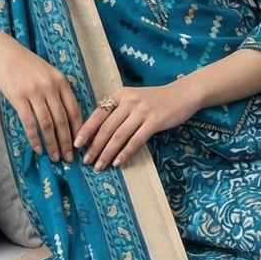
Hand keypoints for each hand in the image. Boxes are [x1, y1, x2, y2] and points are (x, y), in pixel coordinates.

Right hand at [0, 32, 83, 162]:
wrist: (1, 52)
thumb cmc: (25, 63)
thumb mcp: (47, 72)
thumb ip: (58, 90)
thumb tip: (67, 116)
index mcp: (61, 81)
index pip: (74, 109)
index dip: (78, 129)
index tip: (80, 144)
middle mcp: (50, 86)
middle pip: (62, 120)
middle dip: (67, 142)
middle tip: (69, 158)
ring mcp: (34, 92)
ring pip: (47, 124)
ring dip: (52, 143)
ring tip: (55, 157)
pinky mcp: (18, 97)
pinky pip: (29, 122)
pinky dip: (35, 138)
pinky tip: (38, 148)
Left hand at [74, 80, 201, 169]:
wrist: (183, 94)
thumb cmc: (157, 99)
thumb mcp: (134, 98)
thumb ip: (119, 110)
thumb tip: (99, 132)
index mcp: (120, 94)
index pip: (98, 114)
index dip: (86, 130)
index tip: (76, 144)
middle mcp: (129, 101)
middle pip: (106, 127)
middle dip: (94, 146)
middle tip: (86, 161)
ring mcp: (142, 111)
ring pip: (118, 136)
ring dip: (107, 153)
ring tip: (99, 165)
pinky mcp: (154, 122)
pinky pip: (135, 141)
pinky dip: (125, 153)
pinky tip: (118, 162)